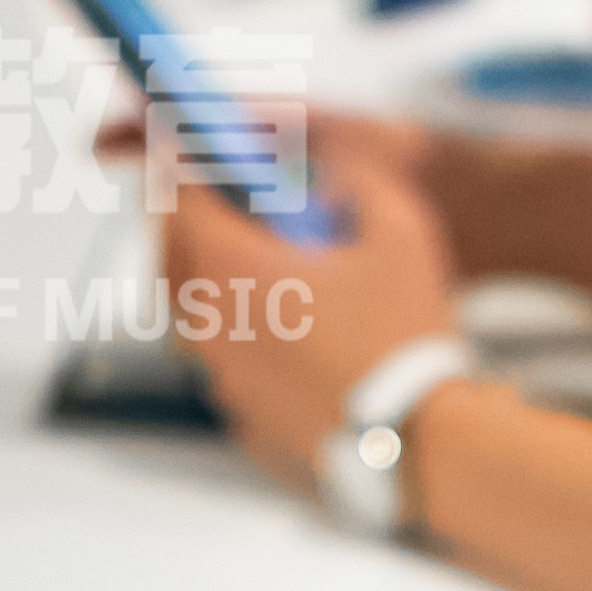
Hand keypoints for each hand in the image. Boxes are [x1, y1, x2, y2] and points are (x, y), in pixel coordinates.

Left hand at [164, 133, 469, 490]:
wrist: (422, 446)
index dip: (179, 163)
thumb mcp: (400, 233)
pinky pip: (222, 365)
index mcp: (234, 271)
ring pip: (190, 316)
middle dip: (182, 220)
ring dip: (206, 281)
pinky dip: (234, 337)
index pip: (178, 200)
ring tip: (244, 265)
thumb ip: (359, 183)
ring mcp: (222, 380)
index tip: (182, 144)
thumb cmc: (406, 341)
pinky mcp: (243, 420)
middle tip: (206, 199)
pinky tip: (274, 330)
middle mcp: (210, 327)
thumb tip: (335, 171)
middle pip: (169, 257)